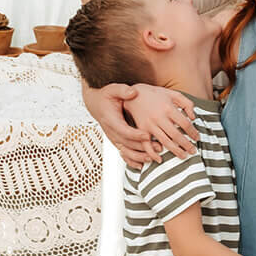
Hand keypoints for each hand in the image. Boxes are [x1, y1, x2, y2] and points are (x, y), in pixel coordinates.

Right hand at [83, 81, 197, 162]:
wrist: (96, 104)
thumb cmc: (106, 96)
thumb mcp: (113, 89)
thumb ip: (122, 90)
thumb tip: (132, 92)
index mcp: (111, 119)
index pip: (123, 130)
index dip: (135, 134)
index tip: (147, 135)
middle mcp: (111, 131)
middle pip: (126, 143)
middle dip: (142, 147)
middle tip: (158, 147)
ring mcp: (113, 138)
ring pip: (125, 151)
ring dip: (139, 156)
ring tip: (153, 158)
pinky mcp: (116, 141)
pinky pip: (123, 154)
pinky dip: (132, 161)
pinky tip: (142, 166)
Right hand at [124, 83, 199, 158]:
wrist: (133, 95)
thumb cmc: (155, 94)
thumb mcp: (173, 94)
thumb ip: (187, 104)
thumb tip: (194, 118)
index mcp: (168, 108)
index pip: (185, 124)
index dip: (193, 132)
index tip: (197, 138)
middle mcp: (159, 117)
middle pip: (176, 135)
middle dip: (187, 145)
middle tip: (194, 151)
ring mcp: (149, 125)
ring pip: (165, 142)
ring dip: (175, 151)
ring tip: (183, 156)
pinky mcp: (141, 130)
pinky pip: (147, 145)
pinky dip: (152, 154)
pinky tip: (160, 159)